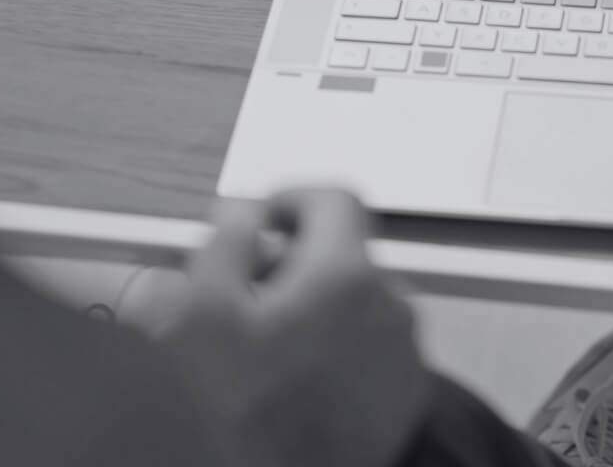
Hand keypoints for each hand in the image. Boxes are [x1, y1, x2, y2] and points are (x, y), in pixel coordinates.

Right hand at [159, 190, 431, 466]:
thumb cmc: (255, 413)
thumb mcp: (205, 317)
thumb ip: (224, 245)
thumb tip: (242, 210)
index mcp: (346, 272)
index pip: (334, 198)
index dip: (291, 201)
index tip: (262, 222)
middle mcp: (390, 301)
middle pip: (343, 253)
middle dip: (294, 264)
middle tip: (249, 297)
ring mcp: (405, 347)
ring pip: (356, 302)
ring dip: (317, 309)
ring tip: (272, 349)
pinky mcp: (407, 388)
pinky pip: (372, 346)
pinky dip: (340, 348)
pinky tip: (302, 379)